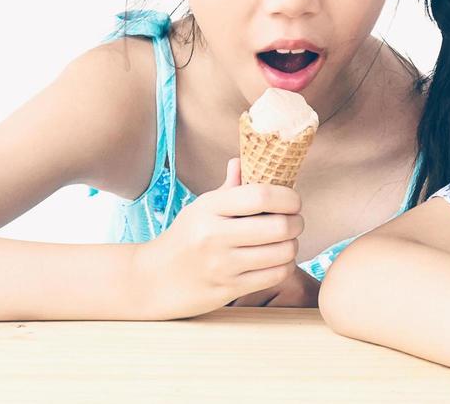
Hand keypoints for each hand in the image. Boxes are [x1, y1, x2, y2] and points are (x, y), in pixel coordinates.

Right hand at [130, 158, 303, 318]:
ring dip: (293, 245)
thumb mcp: (202, 207)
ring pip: (282, 252)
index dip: (288, 197)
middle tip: (295, 221)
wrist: (153, 279)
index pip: (262, 195)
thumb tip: (242, 161)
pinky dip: (285, 266)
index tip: (293, 200)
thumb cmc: (185, 238)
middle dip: (297, 222)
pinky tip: (277, 260)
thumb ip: (229, 187)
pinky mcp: (228, 289)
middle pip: (279, 226)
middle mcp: (214, 235)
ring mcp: (221, 265)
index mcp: (210, 208)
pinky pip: (275, 275)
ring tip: (286, 241)